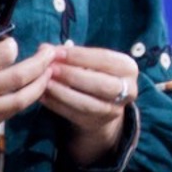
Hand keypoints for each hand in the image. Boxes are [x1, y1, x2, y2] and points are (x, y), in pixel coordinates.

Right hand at [0, 32, 56, 150]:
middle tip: (52, 55)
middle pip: (18, 78)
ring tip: (48, 75)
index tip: (12, 45)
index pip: (4, 54)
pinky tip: (26, 93)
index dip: (13, 46)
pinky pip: (4, 116)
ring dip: (38, 87)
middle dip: (41, 65)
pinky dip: (19, 103)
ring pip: (18, 102)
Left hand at [40, 44, 140, 166]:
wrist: (103, 102)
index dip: (79, 55)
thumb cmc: (94, 72)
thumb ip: (69, 53)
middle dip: (73, 75)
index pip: (104, 59)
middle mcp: (128, 90)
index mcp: (128, 68)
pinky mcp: (97, 123)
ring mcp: (114, 110)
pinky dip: (57, 106)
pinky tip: (43, 96)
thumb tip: (45, 48)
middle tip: (50, 69)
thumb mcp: (89, 60)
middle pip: (101, 84)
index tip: (56, 52)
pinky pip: (75, 116)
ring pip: (87, 104)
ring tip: (44, 83)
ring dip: (63, 93)